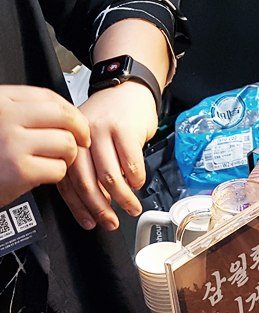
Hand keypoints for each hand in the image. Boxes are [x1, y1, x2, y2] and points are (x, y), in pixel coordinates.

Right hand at [0, 85, 89, 206]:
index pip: (49, 97)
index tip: (78, 122)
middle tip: (82, 142)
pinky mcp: (20, 170)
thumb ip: (26, 113)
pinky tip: (42, 174)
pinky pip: (59, 169)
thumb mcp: (1, 120)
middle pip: (64, 118)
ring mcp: (12, 142)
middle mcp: (6, 116)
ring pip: (66, 144)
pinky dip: (57, 175)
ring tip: (54, 160)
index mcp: (1, 100)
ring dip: (68, 156)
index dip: (71, 111)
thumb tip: (68, 115)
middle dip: (80, 132)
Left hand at [57, 83, 157, 229]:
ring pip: (109, 177)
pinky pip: (131, 166)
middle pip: (86, 182)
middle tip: (111, 222)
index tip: (90, 222)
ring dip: (123, 199)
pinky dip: (136, 181)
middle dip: (100, 209)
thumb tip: (98, 202)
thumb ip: (89, 168)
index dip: (79, 207)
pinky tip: (138, 184)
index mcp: (67, 141)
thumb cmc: (111, 118)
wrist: (128, 89)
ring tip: (131, 207)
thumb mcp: (90, 141)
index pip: (67, 181)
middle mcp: (80, 136)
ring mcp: (102, 132)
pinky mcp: (124, 130)